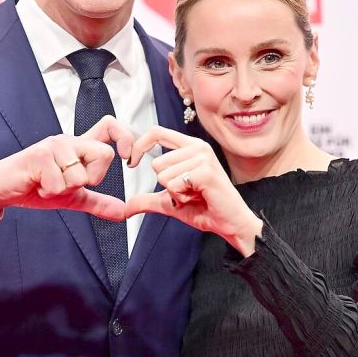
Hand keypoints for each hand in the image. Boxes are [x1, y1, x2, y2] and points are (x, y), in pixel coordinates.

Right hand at [0, 115, 132, 220]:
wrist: (1, 189)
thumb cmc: (35, 187)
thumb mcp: (73, 197)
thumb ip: (98, 202)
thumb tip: (124, 212)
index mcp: (79, 147)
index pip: (110, 126)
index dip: (126, 138)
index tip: (128, 159)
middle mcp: (69, 141)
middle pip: (105, 154)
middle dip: (91, 179)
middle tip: (69, 183)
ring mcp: (55, 146)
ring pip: (81, 175)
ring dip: (65, 189)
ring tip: (48, 184)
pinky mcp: (40, 155)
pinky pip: (61, 183)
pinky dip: (50, 192)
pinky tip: (38, 185)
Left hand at [123, 126, 262, 256]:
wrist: (231, 223)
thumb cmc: (205, 209)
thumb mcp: (170, 202)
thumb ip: (148, 200)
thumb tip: (126, 207)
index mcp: (190, 146)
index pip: (156, 132)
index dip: (139, 146)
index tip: (131, 163)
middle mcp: (197, 147)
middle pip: (156, 163)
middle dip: (167, 185)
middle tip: (188, 191)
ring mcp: (203, 157)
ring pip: (164, 176)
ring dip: (175, 193)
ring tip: (195, 194)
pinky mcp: (206, 171)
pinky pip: (174, 185)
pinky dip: (182, 197)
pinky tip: (199, 197)